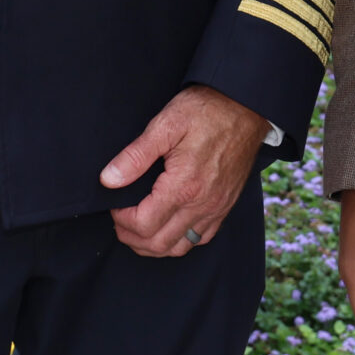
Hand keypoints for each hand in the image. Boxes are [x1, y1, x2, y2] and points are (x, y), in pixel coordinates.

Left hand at [101, 86, 268, 256]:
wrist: (246, 106)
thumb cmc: (206, 111)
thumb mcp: (166, 124)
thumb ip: (135, 155)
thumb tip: (108, 180)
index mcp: (184, 186)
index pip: (143, 225)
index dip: (121, 219)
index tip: (114, 203)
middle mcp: (202, 205)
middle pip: (158, 244)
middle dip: (131, 236)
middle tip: (119, 218)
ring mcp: (216, 209)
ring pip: (179, 248)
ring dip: (153, 244)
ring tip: (138, 226)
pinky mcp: (225, 206)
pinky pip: (200, 239)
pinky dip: (178, 240)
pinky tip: (168, 225)